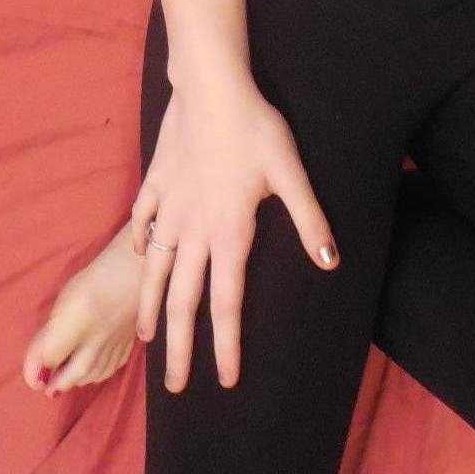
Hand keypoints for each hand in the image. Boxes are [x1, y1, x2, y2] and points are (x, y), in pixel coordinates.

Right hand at [129, 74, 339, 391]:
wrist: (210, 86)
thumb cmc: (255, 127)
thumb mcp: (290, 172)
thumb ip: (309, 219)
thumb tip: (331, 262)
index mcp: (228, 232)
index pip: (226, 303)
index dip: (225, 345)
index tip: (224, 380)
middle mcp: (193, 229)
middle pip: (184, 301)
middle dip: (181, 348)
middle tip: (174, 387)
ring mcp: (169, 207)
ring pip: (156, 270)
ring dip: (153, 307)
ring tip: (149, 339)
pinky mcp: (156, 183)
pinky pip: (144, 224)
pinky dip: (143, 247)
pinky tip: (145, 259)